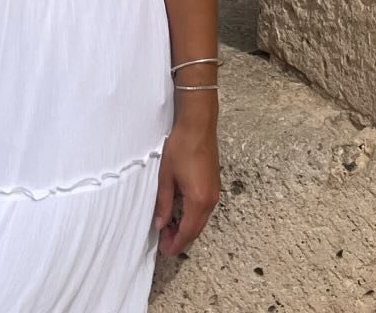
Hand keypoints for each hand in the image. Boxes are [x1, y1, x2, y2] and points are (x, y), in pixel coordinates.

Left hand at [153, 111, 219, 255]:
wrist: (198, 125)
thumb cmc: (181, 147)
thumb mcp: (166, 176)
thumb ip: (164, 202)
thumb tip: (160, 224)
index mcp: (198, 200)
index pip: (188, 231)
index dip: (176, 243)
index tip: (164, 249)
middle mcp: (211, 200)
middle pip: (197, 228)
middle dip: (181, 237)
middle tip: (163, 240)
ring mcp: (215, 192)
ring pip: (201, 219)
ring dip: (187, 226)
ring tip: (168, 226)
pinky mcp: (214, 184)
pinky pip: (204, 208)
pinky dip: (193, 216)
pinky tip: (180, 211)